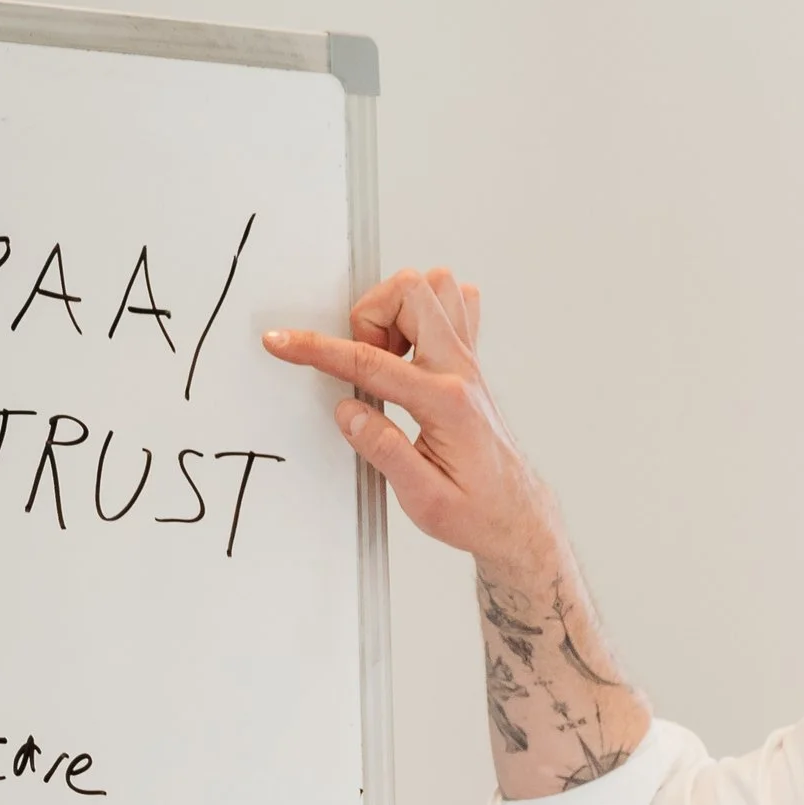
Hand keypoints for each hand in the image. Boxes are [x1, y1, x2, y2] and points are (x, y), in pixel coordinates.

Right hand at [264, 268, 548, 565]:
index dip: (318, 350)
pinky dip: (424, 311)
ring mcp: (470, 361)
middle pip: (410, 292)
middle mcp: (462, 371)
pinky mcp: (472, 362)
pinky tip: (410, 348)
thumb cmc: (478, 512)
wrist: (519, 517)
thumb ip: (385, 452)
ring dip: (397, 310)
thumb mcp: (425, 500)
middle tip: (363, 365)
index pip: (371, 362)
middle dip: (369, 317)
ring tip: (386, 357)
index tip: (284, 343)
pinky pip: (455, 304)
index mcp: (447, 404)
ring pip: (435, 287)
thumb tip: (349, 412)